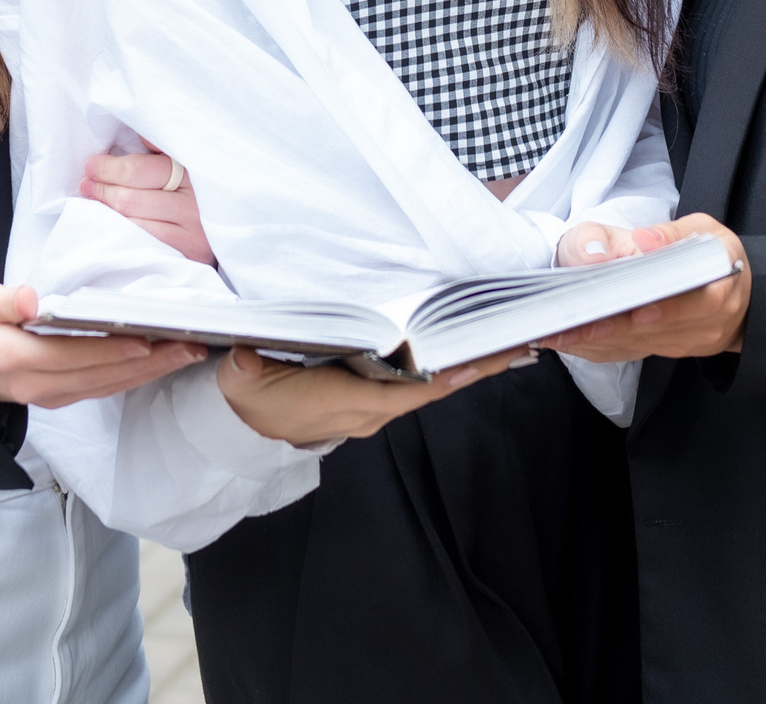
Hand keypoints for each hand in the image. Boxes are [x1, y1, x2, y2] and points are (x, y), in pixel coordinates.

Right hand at [0, 281, 206, 408]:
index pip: (70, 355)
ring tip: (186, 353)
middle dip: (147, 362)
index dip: (108, 350)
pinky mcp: (64, 396)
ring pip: (108, 385)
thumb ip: (1, 301)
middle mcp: (38, 385)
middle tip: (187, 345)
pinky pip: (104, 388)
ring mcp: (52, 396)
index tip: (144, 341)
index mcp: (14, 359)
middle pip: (99, 375)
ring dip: (149, 372)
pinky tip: (160, 363)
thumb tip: (30, 298)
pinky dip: (135, 376)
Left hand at [82, 140, 214, 265]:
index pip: (141, 170)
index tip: (92, 165)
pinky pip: (144, 244)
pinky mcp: (189, 255)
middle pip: (131, 199)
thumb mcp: (187, 159)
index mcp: (193, 171)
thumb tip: (137, 127)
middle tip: (86, 183)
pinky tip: (112, 224)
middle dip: (102, 189)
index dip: (109, 167)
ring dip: (107, 213)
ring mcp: (193, 233)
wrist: (233, 225)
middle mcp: (196, 204)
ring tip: (94, 201)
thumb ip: (162, 146)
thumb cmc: (197, 187)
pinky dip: (122, 233)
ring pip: (133, 223)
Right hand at [215, 346, 527, 446]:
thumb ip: (251, 364)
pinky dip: (449, 370)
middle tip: (521, 340)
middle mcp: (370, 411)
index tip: (483, 355)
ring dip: (468, 367)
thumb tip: (251, 351)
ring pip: (431, 387)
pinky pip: (420, 387)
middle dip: (476, 365)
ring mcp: (374, 411)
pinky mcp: (374, 405)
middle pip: (434, 387)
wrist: (245, 424)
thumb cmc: (250, 394)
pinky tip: (471, 354)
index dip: (447, 372)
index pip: (408, 387)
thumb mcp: (244, 377)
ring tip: (509, 342)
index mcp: (345, 400)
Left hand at [541, 214, 751, 363]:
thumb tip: (644, 243)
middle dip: (616, 329)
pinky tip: (569, 340)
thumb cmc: (706, 251)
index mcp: (722, 282)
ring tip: (560, 332)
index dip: (667, 309)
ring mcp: (688, 341)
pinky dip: (598, 348)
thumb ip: (669, 232)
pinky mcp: (667, 350)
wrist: (725, 284)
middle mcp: (710, 320)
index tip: (633, 310)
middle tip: (576, 324)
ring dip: (599, 341)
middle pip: (661, 330)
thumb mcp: (699, 227)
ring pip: (641, 345)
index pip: (699, 301)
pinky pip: (630, 353)